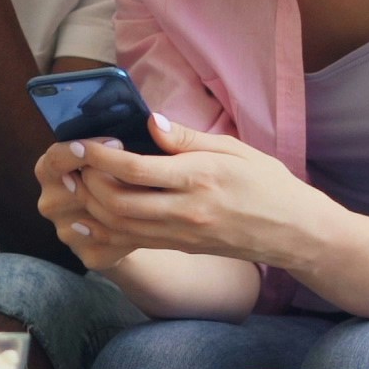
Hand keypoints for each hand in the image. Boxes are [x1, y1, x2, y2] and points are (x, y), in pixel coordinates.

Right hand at [34, 140, 149, 267]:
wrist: (124, 216)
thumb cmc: (121, 171)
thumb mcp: (123, 147)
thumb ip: (134, 133)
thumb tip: (154, 120)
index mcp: (50, 169)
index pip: (55, 158)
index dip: (84, 151)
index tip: (118, 142)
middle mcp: (51, 201)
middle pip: (72, 190)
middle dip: (108, 178)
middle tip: (146, 171)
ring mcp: (67, 231)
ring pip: (95, 218)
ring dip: (126, 205)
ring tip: (158, 192)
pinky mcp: (88, 254)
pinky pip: (112, 243)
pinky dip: (135, 231)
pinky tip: (157, 220)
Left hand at [39, 119, 328, 267]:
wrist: (292, 231)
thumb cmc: (267, 183)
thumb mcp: (234, 149)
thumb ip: (188, 138)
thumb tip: (151, 121)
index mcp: (200, 178)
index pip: (137, 169)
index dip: (101, 156)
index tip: (83, 143)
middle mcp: (187, 210)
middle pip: (118, 202)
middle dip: (88, 184)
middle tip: (76, 164)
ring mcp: (182, 233)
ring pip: (120, 226)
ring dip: (92, 206)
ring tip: (79, 184)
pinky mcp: (180, 247)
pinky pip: (134, 241)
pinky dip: (107, 228)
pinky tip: (92, 214)